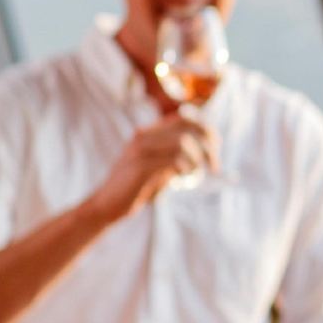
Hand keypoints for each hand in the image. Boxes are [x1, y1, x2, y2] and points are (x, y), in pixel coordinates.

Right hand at [87, 112, 218, 219]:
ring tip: (198, 173)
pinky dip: (186, 168)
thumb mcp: (157, 168)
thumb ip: (174, 159)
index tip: (216, 144)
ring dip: (198, 159)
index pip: (182, 118)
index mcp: (147, 134)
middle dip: (208, 146)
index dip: (204, 127)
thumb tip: (202, 155)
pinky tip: (185, 177)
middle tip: (215, 165)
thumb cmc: (135, 188)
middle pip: (186, 130)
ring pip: (182, 143)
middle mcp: (143, 137)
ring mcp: (140, 151)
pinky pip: (172, 160)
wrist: (106, 204)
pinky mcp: (140, 166)